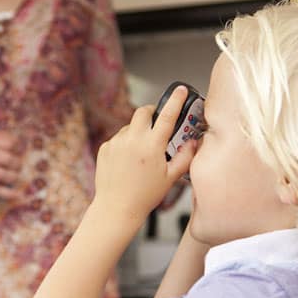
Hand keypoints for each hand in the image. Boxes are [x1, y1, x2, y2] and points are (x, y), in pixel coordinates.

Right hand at [0, 128, 21, 198]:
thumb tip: (19, 144)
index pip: (7, 142)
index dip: (17, 148)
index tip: (18, 152)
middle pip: (7, 158)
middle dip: (17, 164)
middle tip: (18, 166)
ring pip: (2, 174)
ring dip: (13, 177)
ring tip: (14, 177)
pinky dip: (7, 193)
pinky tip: (16, 195)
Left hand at [93, 86, 195, 219]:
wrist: (116, 207)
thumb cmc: (145, 195)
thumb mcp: (171, 177)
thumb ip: (185, 157)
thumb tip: (193, 142)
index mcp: (152, 146)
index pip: (167, 116)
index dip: (175, 101)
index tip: (179, 90)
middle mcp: (132, 140)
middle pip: (143, 112)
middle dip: (152, 112)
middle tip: (157, 122)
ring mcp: (116, 142)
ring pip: (130, 127)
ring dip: (138, 132)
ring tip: (141, 154)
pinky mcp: (105, 147)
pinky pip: (118, 138)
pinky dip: (125, 144)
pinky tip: (128, 161)